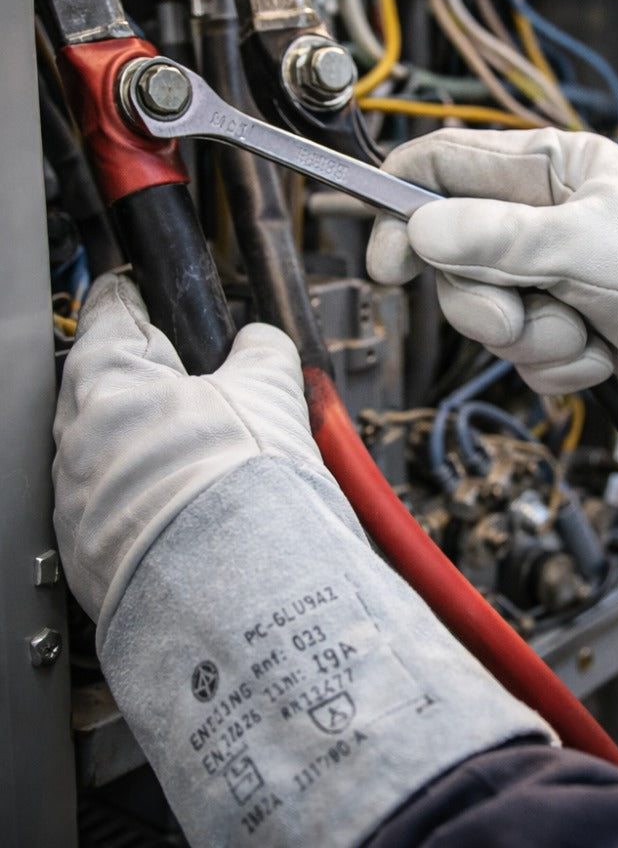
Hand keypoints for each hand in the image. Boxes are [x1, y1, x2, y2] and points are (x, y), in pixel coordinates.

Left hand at [54, 274, 553, 846]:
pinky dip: (156, 499)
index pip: (114, 317)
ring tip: (218, 460)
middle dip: (157, 384)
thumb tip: (260, 342)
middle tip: (209, 389)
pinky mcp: (94, 558)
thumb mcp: (269, 392)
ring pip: (115, 452)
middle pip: (110, 389)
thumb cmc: (247, 491)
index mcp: (108, 386)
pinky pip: (120, 508)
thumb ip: (260, 350)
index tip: (149, 296)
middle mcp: (76, 443)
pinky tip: (203, 508)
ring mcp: (79, 505)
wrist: (245, 594)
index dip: (141, 302)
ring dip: (157, 447)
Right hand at [369, 127, 617, 392]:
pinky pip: (522, 353)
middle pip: (455, 260)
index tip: (390, 261)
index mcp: (543, 169)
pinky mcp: (559, 321)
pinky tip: (598, 351)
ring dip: (532, 338)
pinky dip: (558, 363)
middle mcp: (537, 217)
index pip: (442, 167)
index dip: (403, 208)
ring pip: (488, 314)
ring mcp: (546, 273)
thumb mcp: (580, 241)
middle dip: (483, 302)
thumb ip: (496, 238)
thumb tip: (422, 230)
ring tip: (581, 332)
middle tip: (514, 316)